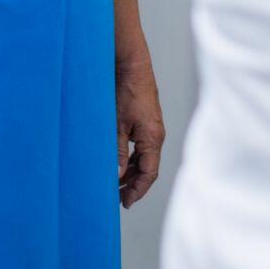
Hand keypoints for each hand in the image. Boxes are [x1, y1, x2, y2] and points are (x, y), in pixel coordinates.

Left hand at [116, 51, 165, 207]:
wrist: (131, 64)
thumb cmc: (127, 91)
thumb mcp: (117, 125)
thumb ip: (116, 152)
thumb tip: (115, 176)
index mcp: (153, 138)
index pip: (149, 174)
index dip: (137, 191)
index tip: (125, 203)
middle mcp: (155, 135)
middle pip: (147, 168)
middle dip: (133, 184)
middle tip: (116, 197)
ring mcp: (150, 128)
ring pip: (142, 158)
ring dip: (130, 171)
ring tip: (114, 183)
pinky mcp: (144, 121)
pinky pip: (139, 146)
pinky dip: (129, 157)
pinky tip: (116, 161)